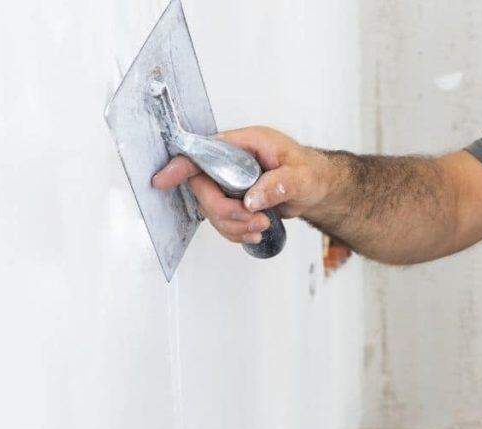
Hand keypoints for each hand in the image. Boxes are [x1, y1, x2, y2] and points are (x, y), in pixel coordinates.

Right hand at [152, 126, 330, 244]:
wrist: (319, 188)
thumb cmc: (311, 172)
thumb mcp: (302, 176)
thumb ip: (278, 185)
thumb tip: (252, 199)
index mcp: (246, 144)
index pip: (204, 151)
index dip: (182, 166)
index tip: (162, 179)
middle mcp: (233, 161)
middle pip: (203, 188)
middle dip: (225, 211)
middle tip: (253, 220)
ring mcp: (231, 181)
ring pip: (211, 209)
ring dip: (234, 225)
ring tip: (261, 226)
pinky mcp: (234, 199)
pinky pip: (222, 220)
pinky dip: (236, 231)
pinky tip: (255, 231)